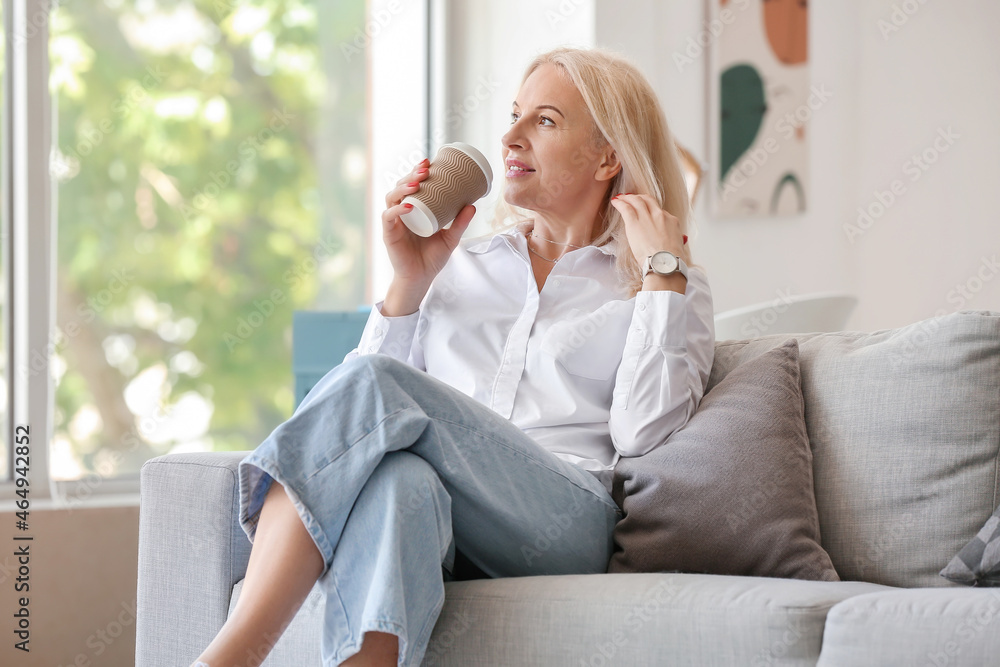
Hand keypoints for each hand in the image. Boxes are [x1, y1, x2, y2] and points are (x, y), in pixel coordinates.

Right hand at [382, 157, 476, 289]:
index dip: (416, 172)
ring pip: (391, 197)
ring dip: (403, 187)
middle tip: (425, 169)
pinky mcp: (389, 234)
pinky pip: (389, 217)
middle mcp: (401, 213)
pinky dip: (397, 209)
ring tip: (417, 183)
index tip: (428, 162)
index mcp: (413, 210)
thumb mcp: (450, 238)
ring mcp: (393, 222)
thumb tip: (473, 206)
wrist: (421, 278)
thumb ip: (459, 223)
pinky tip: (408, 205)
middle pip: (400, 187)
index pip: (411, 186)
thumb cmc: (432, 258)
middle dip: (411, 175)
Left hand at [610, 193, 690, 268]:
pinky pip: (625, 208)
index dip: (651, 210)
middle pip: (648, 200)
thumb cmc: (671, 260)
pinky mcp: (634, 223)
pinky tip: (615, 201)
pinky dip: (619, 203)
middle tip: (632, 198)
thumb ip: (675, 240)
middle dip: (639, 198)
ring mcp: (647, 217)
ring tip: (621, 198)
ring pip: (636, 201)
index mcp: (672, 221)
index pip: (660, 211)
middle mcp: (660, 215)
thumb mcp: (678, 246)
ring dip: (628, 198)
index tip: (645, 212)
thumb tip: (678, 240)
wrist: (665, 264)